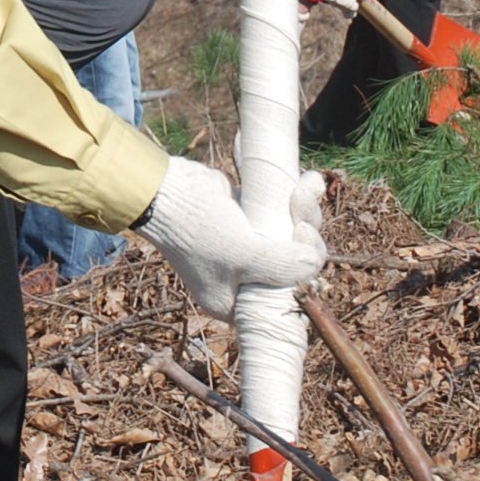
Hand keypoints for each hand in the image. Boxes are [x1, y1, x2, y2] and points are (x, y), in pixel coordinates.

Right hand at [134, 157, 328, 319]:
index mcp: (236, 302)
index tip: (306, 249)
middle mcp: (242, 279)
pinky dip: (293, 196)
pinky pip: (279, 213)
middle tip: (303, 218)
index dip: (304, 276)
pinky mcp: (247, 220)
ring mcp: (246, 248)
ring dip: (305, 209)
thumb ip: (283, 265)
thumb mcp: (244, 255)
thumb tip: (314, 264)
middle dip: (307, 235)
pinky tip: (306, 178)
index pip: (284, 300)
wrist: (166, 190)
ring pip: (290, 234)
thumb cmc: (198, 231)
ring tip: (308, 184)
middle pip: (292, 263)